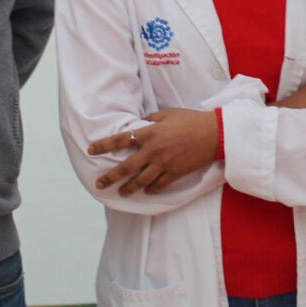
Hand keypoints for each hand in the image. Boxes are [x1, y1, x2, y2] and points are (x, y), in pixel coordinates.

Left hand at [89, 108, 218, 195]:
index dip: (104, 145)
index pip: (120, 140)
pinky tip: (146, 191)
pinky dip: (151, 189)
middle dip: (110, 177)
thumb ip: (150, 119)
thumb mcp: (168, 113)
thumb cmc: (191, 120)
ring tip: (121, 192)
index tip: (91, 150)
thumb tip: (139, 124)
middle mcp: (153, 150)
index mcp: (149, 133)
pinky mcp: (175, 173)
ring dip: (128, 188)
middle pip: (126, 168)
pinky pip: (158, 185)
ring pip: (140, 181)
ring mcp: (164, 164)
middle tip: (99, 184)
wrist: (214, 134)